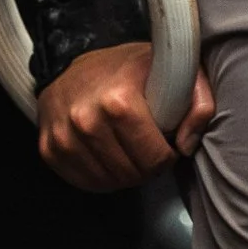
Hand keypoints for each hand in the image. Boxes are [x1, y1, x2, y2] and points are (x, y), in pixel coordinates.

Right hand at [35, 42, 215, 193]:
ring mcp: (63, 137)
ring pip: (109, 183)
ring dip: (124, 174)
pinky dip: (100, 177)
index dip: (166, 155)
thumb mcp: (173, 72)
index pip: (154, 159)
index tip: (164, 142)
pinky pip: (84, 183)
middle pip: (132, 174)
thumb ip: (198, 104)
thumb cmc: (127, 72)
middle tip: (146, 147)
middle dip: (146, 166)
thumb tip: (187, 145)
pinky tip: (108, 157)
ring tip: (127, 149)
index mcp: (118, 101)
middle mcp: (86, 120)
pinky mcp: (49, 149)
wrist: (74, 65)